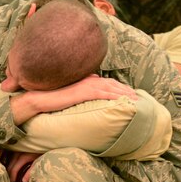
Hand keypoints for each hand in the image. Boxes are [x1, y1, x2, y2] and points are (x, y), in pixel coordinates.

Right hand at [4, 151, 40, 181]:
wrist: (45, 143)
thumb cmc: (43, 153)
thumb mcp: (38, 163)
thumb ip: (30, 172)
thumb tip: (24, 181)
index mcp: (23, 157)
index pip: (14, 168)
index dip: (12, 176)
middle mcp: (18, 153)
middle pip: (10, 164)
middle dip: (9, 172)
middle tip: (10, 179)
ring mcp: (18, 150)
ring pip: (11, 160)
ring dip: (10, 167)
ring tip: (11, 174)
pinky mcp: (19, 148)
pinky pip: (13, 156)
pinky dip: (12, 162)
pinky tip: (14, 165)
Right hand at [11, 74, 137, 124]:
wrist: (41, 98)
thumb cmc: (53, 99)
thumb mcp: (70, 95)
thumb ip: (82, 92)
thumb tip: (91, 90)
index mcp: (87, 80)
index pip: (108, 82)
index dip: (120, 88)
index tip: (131, 94)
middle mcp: (89, 79)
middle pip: (113, 84)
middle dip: (127, 91)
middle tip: (139, 98)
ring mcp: (87, 84)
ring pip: (111, 88)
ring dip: (125, 94)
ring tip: (136, 101)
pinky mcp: (84, 91)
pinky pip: (104, 94)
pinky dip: (116, 97)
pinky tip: (124, 102)